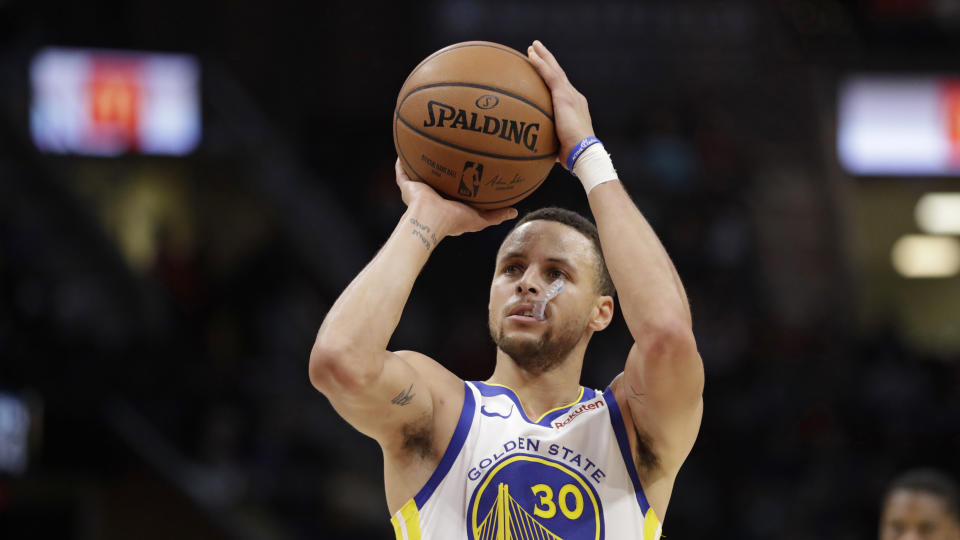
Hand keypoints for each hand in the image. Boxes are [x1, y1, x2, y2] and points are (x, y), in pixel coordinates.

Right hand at [394, 159, 517, 237]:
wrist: (431, 219)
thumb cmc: (454, 221)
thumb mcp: (479, 219)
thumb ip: (496, 215)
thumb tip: (514, 212)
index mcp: (447, 203)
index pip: (454, 189)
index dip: (460, 178)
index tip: (469, 166)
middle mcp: (432, 196)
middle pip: (437, 178)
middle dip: (443, 167)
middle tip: (451, 152)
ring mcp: (418, 191)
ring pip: (420, 173)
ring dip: (424, 162)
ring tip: (430, 145)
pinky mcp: (407, 186)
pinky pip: (402, 171)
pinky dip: (402, 162)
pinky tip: (406, 148)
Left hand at [527, 40, 594, 168]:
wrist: (583, 151)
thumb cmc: (571, 155)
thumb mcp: (558, 145)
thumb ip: (548, 142)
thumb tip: (535, 150)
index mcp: (574, 107)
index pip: (561, 88)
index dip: (552, 78)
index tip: (543, 71)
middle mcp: (574, 97)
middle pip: (559, 74)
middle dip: (548, 61)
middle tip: (536, 50)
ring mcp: (570, 94)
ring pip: (554, 70)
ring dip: (543, 57)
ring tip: (532, 46)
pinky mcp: (564, 96)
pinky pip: (550, 75)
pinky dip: (540, 64)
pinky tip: (530, 55)